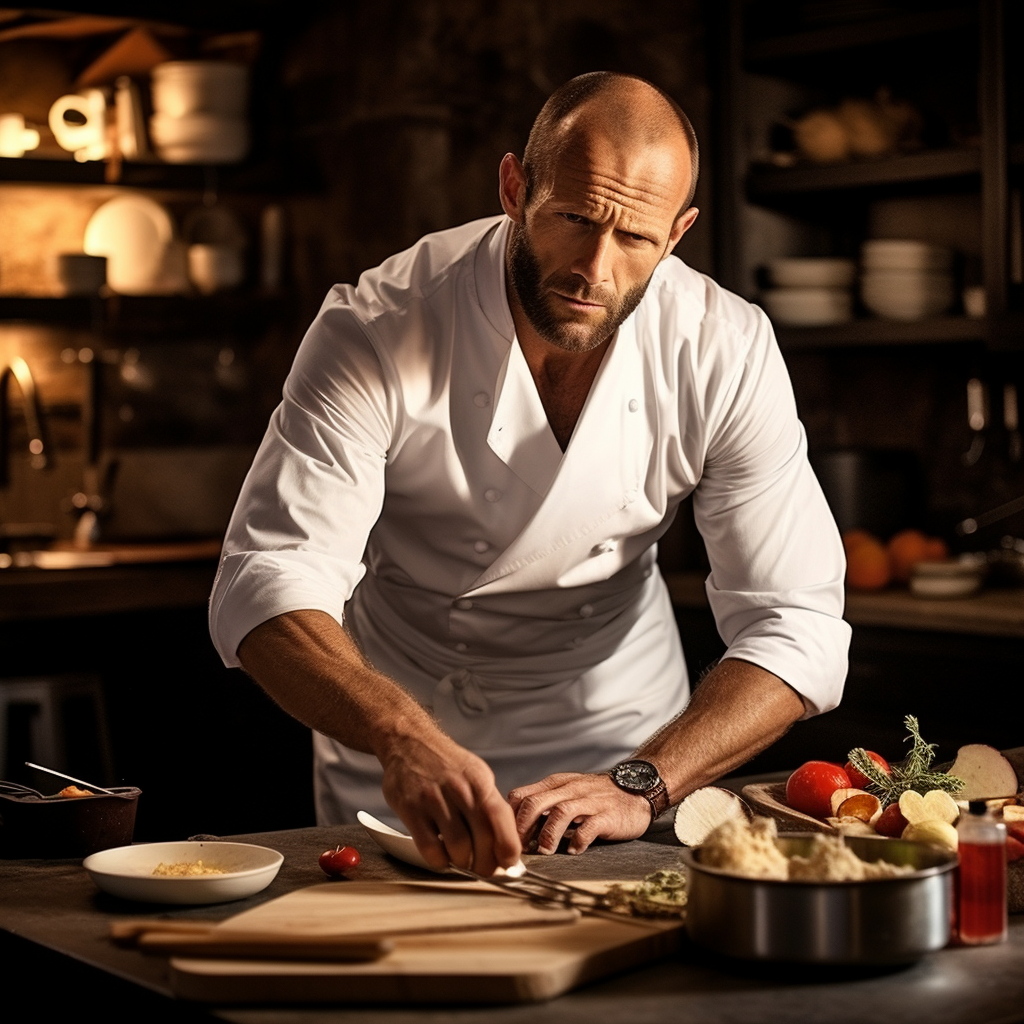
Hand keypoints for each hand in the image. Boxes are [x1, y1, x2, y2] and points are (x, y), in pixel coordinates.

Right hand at [378, 732, 520, 876]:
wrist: (410, 743)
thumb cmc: (447, 764)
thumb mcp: (476, 775)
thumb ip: (490, 806)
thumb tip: (507, 843)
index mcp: (479, 781)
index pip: (501, 818)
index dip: (508, 847)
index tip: (508, 864)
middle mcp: (459, 789)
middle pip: (482, 839)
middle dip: (486, 863)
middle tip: (483, 869)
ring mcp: (433, 799)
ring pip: (458, 848)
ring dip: (462, 862)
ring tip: (461, 859)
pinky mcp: (411, 809)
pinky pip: (430, 848)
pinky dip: (439, 860)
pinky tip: (441, 855)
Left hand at [507, 772, 651, 855]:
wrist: (637, 789)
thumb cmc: (596, 796)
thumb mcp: (566, 791)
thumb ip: (544, 803)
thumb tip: (515, 826)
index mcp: (555, 784)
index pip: (521, 795)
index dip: (510, 818)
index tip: (506, 838)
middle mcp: (569, 790)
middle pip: (535, 803)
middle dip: (522, 828)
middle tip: (520, 850)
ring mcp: (589, 801)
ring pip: (561, 812)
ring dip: (548, 834)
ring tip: (545, 851)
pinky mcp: (608, 815)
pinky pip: (590, 827)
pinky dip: (579, 840)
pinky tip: (574, 850)